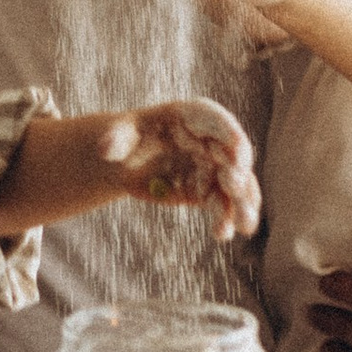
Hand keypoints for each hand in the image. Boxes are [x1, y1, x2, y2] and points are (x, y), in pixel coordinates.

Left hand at [100, 97, 260, 240]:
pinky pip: (222, 205)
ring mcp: (212, 167)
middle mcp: (210, 140)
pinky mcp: (206, 192)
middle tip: (235, 187)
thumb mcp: (118, 135)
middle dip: (238, 172)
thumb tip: (105, 149)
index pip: (215, 120)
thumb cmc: (126, 137)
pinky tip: (223, 234)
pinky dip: (225, 219)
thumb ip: (115, 139)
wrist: (126, 161)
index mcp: (192, 116)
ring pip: (234, 185)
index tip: (239, 151)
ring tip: (245, 225)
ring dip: (242, 204)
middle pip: (231, 155)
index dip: (230, 134)